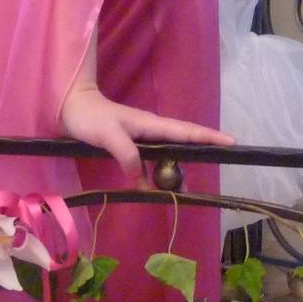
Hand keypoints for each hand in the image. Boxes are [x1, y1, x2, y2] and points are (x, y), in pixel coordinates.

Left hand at [60, 86, 232, 179]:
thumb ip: (126, 153)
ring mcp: (141, 140)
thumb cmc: (90, 118)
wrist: (71, 109)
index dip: (209, 137)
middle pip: (182, 145)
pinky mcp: (129, 148)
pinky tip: (150, 190)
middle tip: (217, 167)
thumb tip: (141, 177)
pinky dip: (151, 177)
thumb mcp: (108, 135)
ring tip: (182, 192)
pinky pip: (147, 164)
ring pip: (165, 157)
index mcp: (151, 125)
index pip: (186, 132)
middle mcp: (150, 132)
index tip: (231, 142)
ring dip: (172, 173)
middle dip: (200, 155)